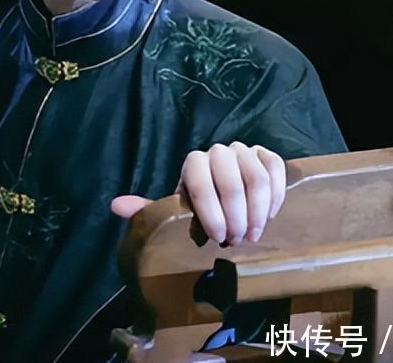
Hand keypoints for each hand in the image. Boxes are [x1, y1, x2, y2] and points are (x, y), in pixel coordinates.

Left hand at [110, 142, 286, 245]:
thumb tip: (116, 206)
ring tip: (253, 234)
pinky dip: (275, 196)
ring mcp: (244, 151)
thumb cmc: (197, 208)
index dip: (211, 214)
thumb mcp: (172, 211)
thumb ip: (148, 210)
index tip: (217, 238)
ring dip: (257, 211)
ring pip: (257, 178)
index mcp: (193, 163)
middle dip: (236, 217)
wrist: (226, 198)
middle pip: (233, 182)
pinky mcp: (267, 155)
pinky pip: (276, 169)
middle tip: (237, 241)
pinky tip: (269, 217)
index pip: (201, 184)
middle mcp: (218, 152)